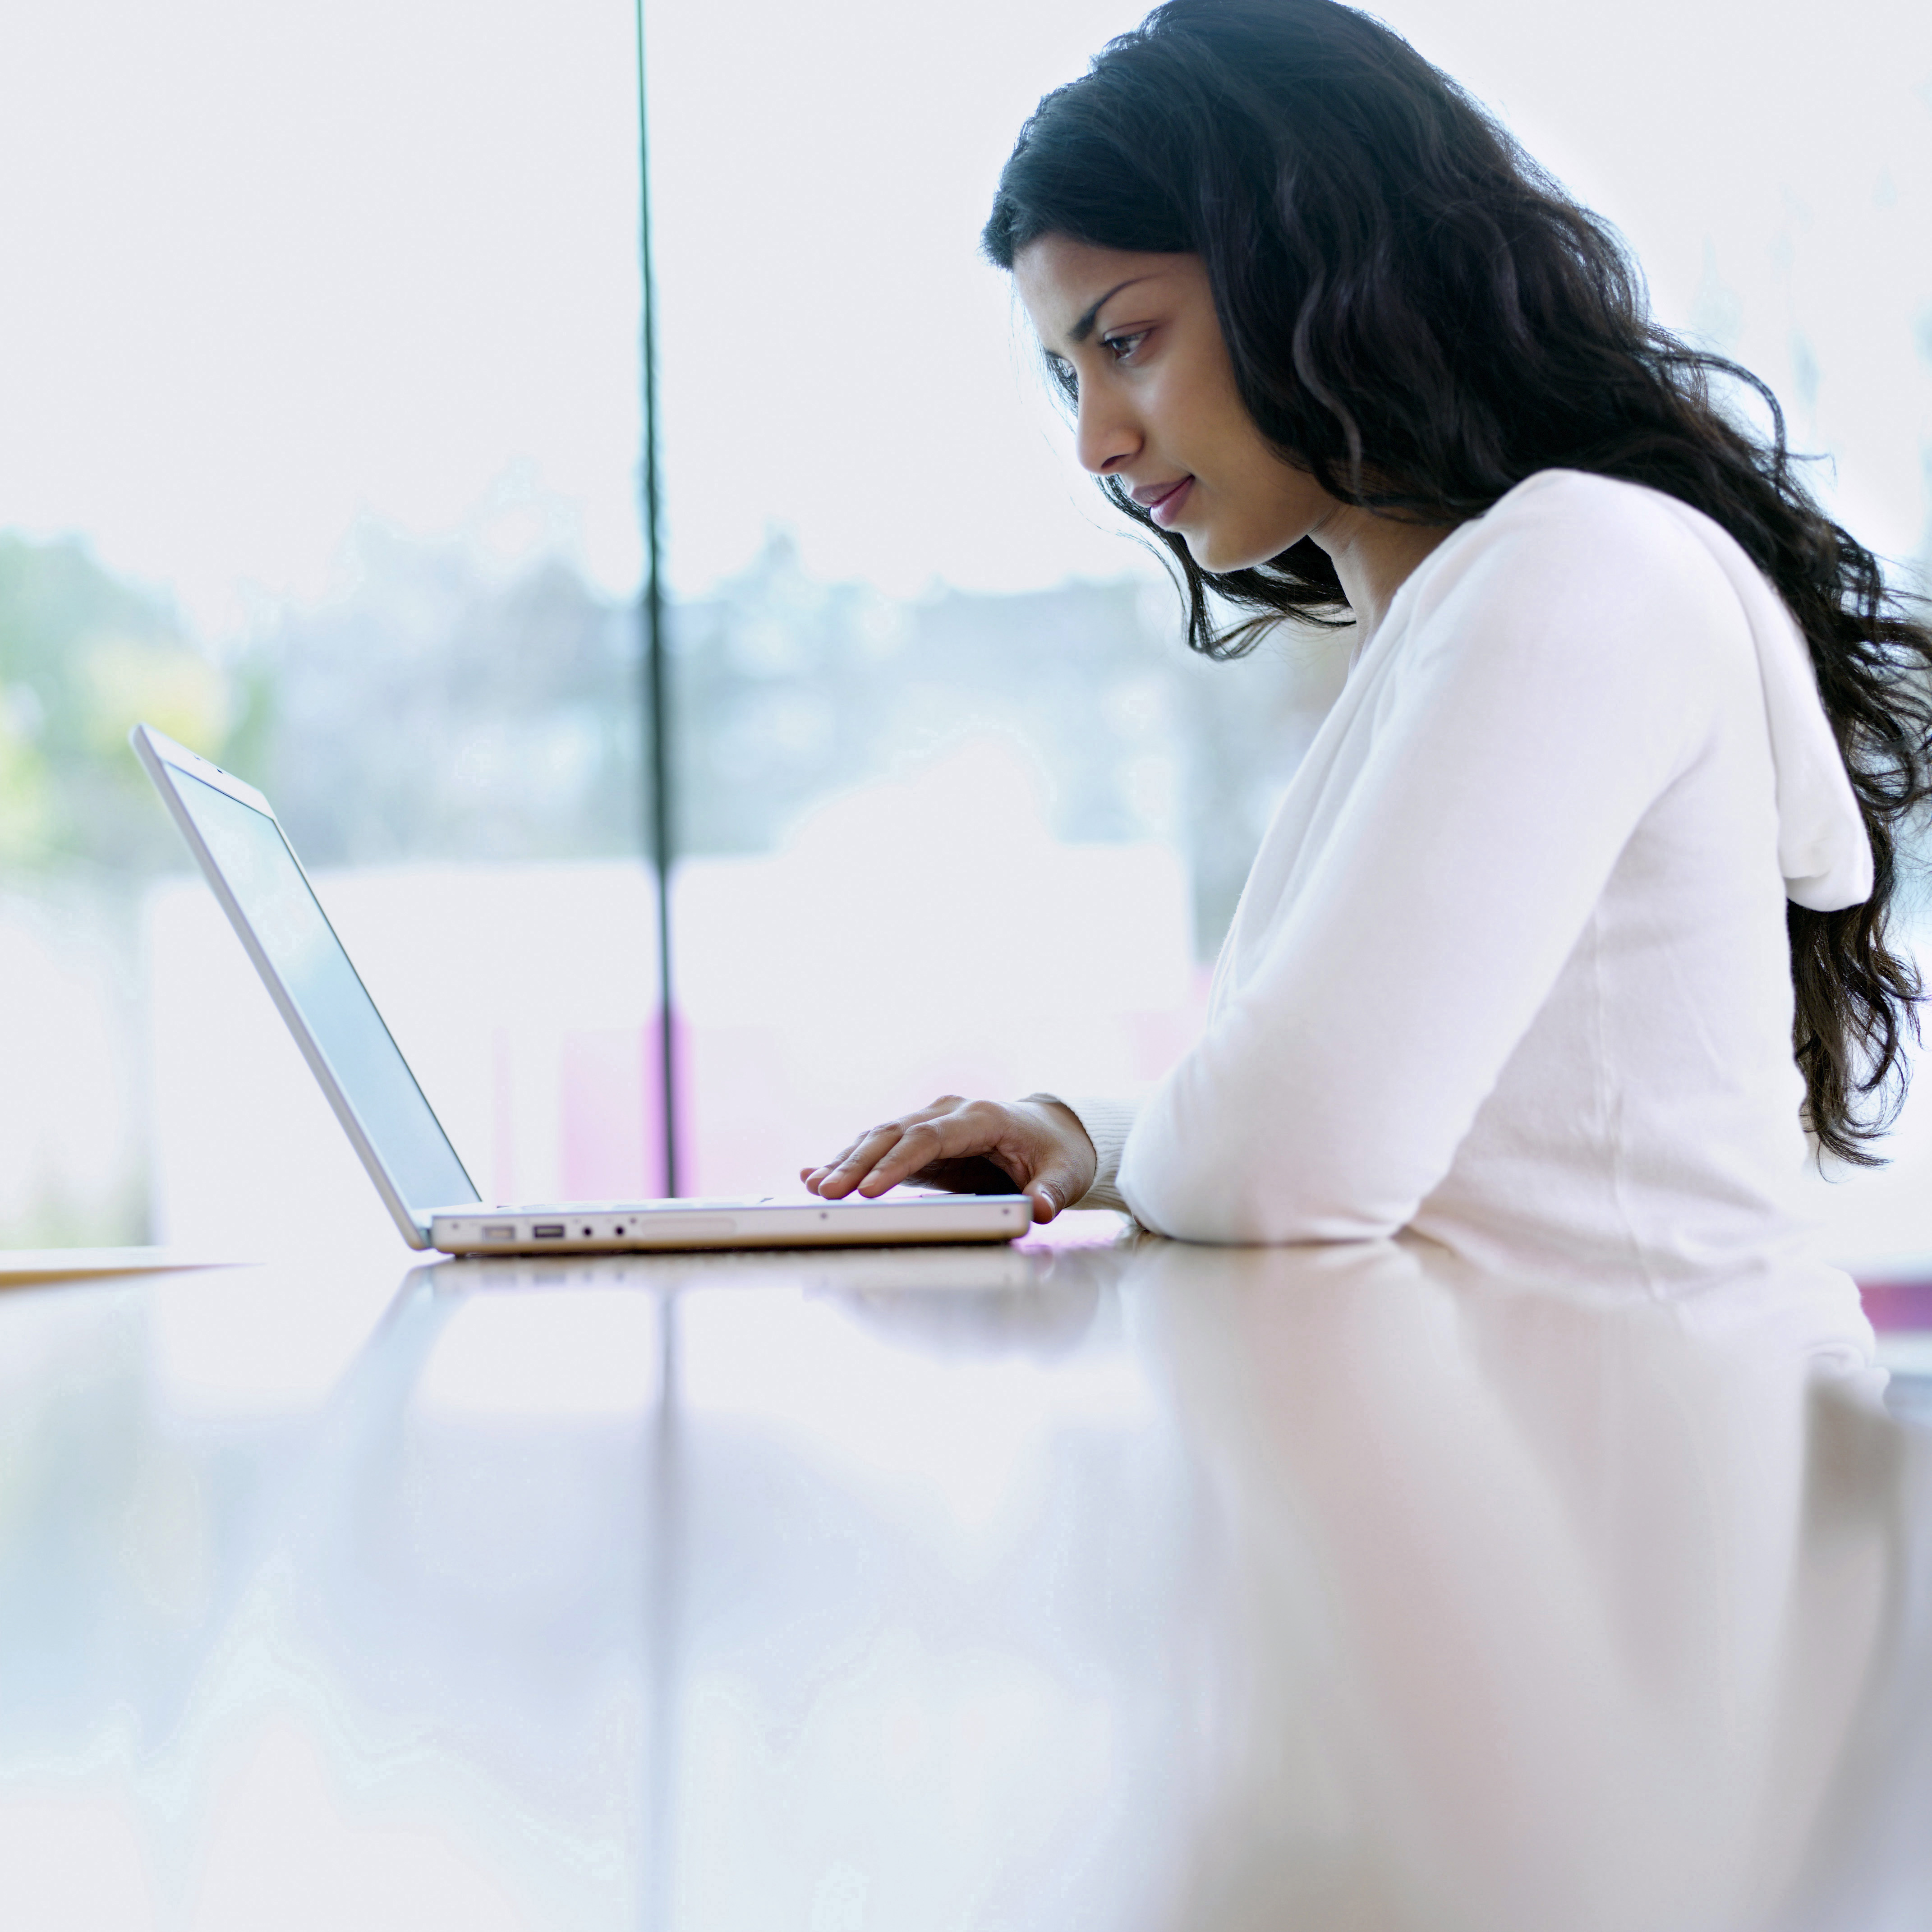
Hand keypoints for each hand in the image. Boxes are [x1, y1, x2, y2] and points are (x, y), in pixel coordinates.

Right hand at [800, 1094, 1097, 1223]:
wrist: (1054, 1131)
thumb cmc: (1057, 1154)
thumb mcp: (1065, 1174)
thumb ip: (1051, 1192)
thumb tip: (1039, 1211)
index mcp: (982, 1117)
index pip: (930, 1137)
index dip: (897, 1163)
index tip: (870, 1191)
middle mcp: (949, 1113)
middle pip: (894, 1134)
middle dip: (857, 1163)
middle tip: (825, 1194)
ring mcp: (930, 1121)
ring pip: (878, 1136)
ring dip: (845, 1162)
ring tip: (812, 1188)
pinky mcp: (919, 1139)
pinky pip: (878, 1146)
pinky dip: (848, 1160)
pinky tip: (815, 1174)